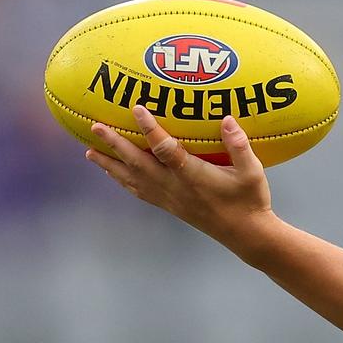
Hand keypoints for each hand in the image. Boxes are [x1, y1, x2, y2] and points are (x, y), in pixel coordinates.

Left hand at [87, 105, 278, 254]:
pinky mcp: (169, 206)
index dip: (149, 128)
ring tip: (89, 151)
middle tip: (95, 127)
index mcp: (192, 176)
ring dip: (109, 164)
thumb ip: (240, 145)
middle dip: (114, 144)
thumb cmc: (251, 200)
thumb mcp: (252, 172)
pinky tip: (113, 173)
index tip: (136, 108)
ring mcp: (169, 198)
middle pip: (137, 163)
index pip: (165, 149)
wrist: (245, 234)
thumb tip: (226, 118)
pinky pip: (138, 191)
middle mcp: (175, 187)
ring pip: (132, 179)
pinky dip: (122, 180)